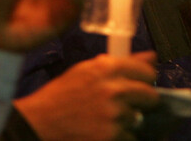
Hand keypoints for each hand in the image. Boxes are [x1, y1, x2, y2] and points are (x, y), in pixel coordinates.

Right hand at [14, 52, 159, 140]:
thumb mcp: (87, 70)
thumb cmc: (60, 96)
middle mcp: (114, 89)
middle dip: (142, 102)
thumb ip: (121, 63)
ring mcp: (114, 114)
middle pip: (150, 95)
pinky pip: (130, 136)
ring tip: (106, 120)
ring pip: (139, 118)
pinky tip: (101, 131)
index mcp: (108, 68)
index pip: (147, 71)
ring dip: (127, 121)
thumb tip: (152, 57)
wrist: (38, 124)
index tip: (141, 84)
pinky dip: (120, 137)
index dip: (145, 79)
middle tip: (127, 105)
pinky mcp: (111, 135)